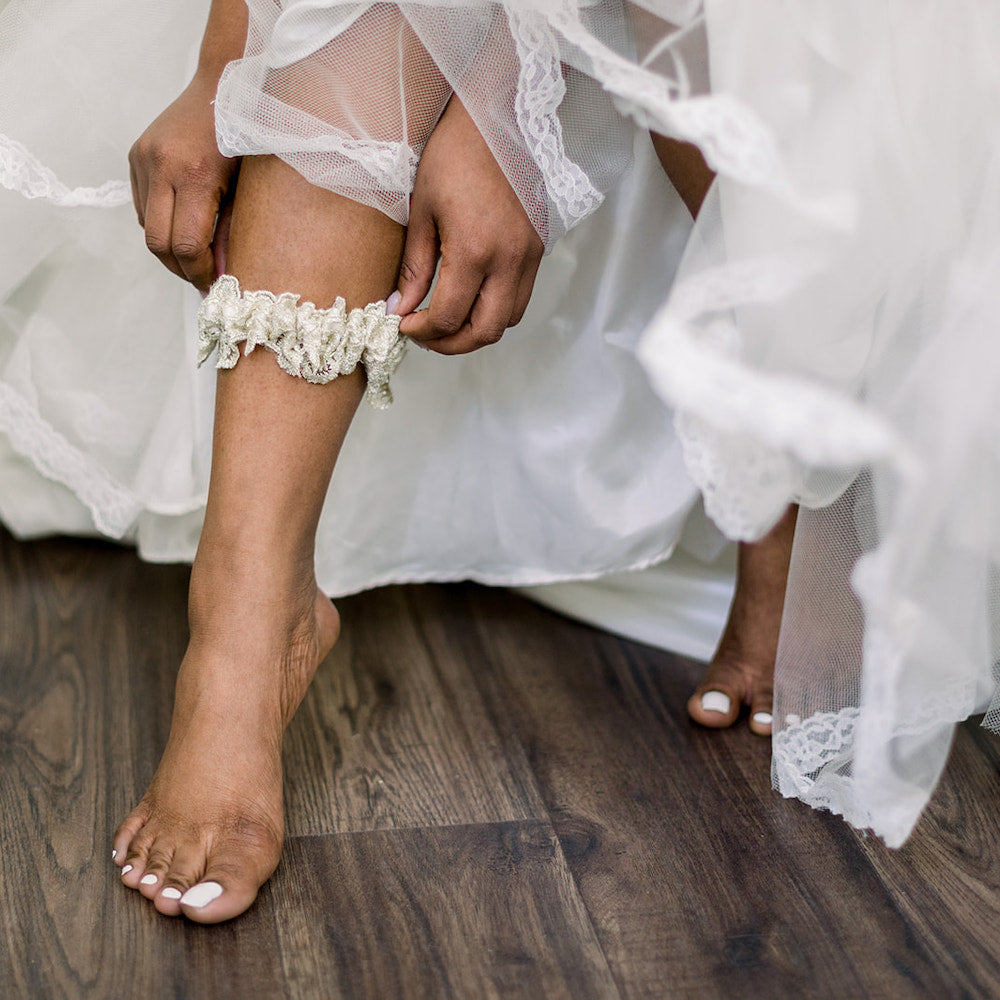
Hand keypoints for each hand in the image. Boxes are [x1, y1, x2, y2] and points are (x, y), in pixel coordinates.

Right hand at [129, 74, 238, 291]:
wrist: (224, 84)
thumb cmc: (249, 138)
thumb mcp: (249, 189)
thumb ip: (232, 232)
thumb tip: (222, 274)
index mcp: (196, 175)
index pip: (185, 246)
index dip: (198, 273)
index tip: (215, 285)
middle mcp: (162, 165)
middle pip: (158, 244)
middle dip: (180, 269)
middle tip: (202, 279)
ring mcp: (144, 158)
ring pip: (147, 227)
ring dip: (170, 249)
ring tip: (196, 255)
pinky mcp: (136, 155)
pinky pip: (143, 206)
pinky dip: (161, 224)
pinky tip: (184, 225)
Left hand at [394, 96, 543, 354]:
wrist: (500, 116)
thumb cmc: (454, 153)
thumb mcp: (422, 210)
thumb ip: (415, 267)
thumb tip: (402, 307)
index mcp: (475, 250)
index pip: (449, 317)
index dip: (422, 330)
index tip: (403, 324)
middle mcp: (509, 260)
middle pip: (486, 332)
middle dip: (451, 344)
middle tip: (425, 335)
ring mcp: (530, 256)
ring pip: (509, 320)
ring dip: (477, 331)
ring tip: (447, 321)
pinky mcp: (539, 248)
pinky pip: (520, 297)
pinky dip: (496, 309)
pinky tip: (471, 297)